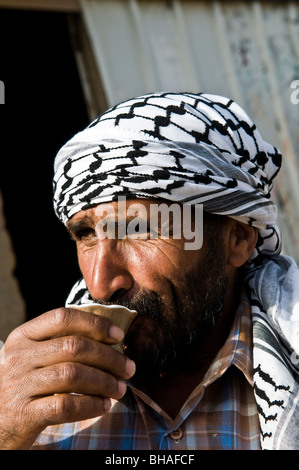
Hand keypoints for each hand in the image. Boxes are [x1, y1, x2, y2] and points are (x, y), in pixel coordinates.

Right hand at [0, 307, 135, 448]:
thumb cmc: (26, 384)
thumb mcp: (34, 357)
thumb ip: (61, 343)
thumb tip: (112, 340)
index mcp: (23, 336)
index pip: (62, 317)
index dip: (95, 324)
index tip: (118, 336)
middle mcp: (19, 356)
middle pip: (73, 346)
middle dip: (109, 357)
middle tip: (129, 368)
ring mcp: (19, 385)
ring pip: (72, 375)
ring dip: (104, 382)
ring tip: (120, 388)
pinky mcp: (23, 414)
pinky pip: (65, 406)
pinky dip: (91, 405)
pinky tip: (104, 405)